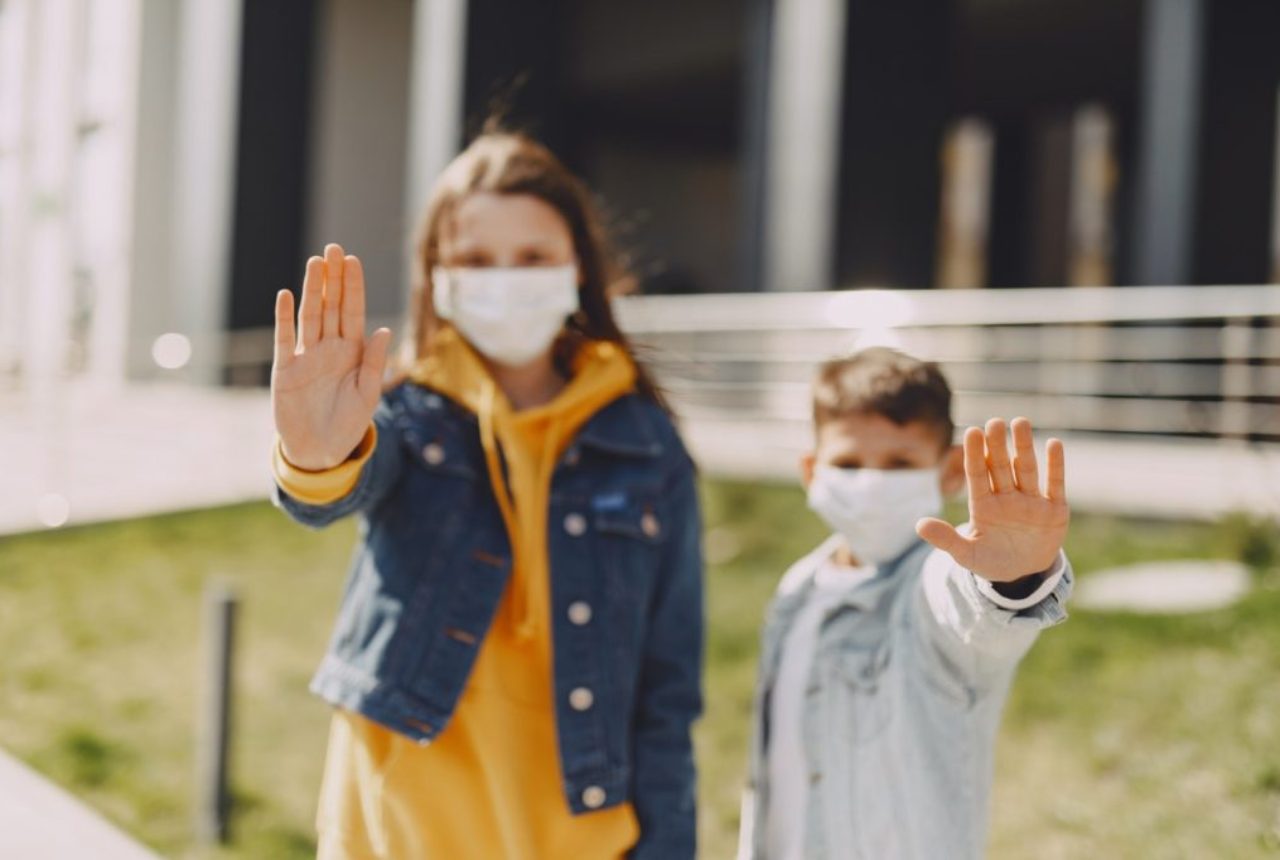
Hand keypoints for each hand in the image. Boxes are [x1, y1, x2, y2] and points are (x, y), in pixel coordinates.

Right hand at [272, 243, 391, 470]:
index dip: (353, 287)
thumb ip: (374, 363)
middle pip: (331, 306)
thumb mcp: (368, 394)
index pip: (353, 312)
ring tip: (315, 263)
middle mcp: (329, 348)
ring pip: (310, 316)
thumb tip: (383, 330)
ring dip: (312, 290)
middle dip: (333, 278)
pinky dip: (284, 318)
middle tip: (334, 248)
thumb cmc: (348, 423)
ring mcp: (306, 357)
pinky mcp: (285, 370)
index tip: (353, 260)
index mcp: (352, 352)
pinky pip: (284, 339)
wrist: (321, 451)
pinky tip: (286, 295)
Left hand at [916, 417, 1068, 581]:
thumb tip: (919, 525)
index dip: (974, 454)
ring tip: (1020, 422)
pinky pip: (1054, 484)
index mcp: (982, 506)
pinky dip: (1055, 466)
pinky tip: (1054, 444)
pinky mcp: (1054, 510)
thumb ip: (946, 539)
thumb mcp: (966, 554)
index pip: (977, 474)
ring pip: (1026, 469)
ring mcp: (1030, 502)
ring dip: (1024, 447)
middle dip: (997, 445)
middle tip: (994, 422)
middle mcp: (1006, 498)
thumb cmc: (990, 560)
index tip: (971, 431)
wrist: (1022, 574)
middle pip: (1000, 467)